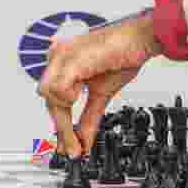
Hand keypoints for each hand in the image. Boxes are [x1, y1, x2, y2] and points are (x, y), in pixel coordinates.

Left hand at [37, 14, 160, 156]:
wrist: (141, 38)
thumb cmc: (123, 55)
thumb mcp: (102, 94)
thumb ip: (90, 117)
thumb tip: (85, 140)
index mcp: (62, 64)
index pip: (54, 99)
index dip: (61, 126)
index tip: (70, 147)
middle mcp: (58, 58)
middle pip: (49, 99)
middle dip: (62, 128)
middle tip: (74, 149)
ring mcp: (62, 56)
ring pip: (47, 94)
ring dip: (63, 115)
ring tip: (78, 122)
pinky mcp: (71, 59)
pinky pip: (57, 86)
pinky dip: (66, 97)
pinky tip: (78, 94)